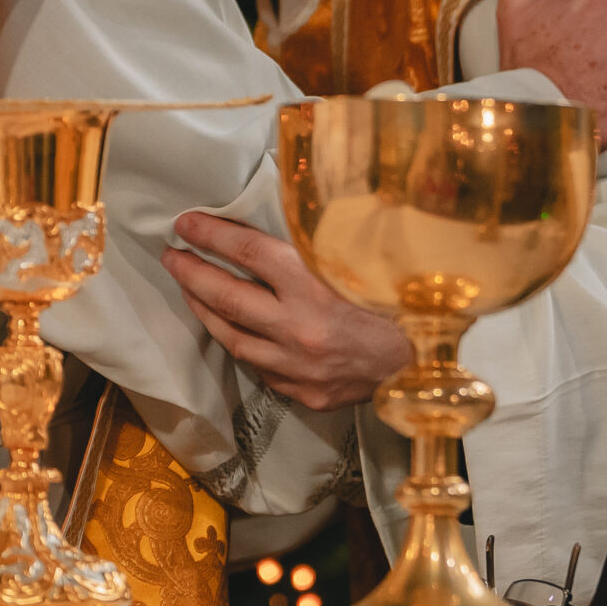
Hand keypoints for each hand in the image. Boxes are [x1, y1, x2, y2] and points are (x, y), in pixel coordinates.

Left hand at [164, 211, 411, 411]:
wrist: (435, 364)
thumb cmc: (406, 299)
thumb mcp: (367, 257)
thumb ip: (322, 241)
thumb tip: (281, 213)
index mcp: (317, 285)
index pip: (248, 252)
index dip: (212, 234)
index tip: (187, 223)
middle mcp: (301, 327)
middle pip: (229, 297)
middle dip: (193, 274)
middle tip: (171, 256)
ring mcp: (300, 366)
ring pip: (235, 338)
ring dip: (207, 313)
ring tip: (190, 292)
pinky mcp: (306, 392)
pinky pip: (263, 369)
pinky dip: (245, 346)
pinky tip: (235, 331)